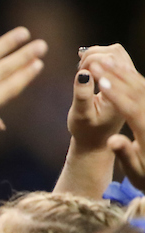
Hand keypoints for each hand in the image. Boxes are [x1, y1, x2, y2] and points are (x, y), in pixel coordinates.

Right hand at [67, 45, 128, 150]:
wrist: (97, 139)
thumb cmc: (86, 132)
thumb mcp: (81, 118)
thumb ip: (83, 97)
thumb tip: (82, 75)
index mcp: (127, 105)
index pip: (114, 78)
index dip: (97, 69)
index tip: (82, 69)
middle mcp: (133, 90)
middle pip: (119, 59)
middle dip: (97, 58)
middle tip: (79, 67)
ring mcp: (132, 82)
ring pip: (119, 54)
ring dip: (99, 53)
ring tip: (81, 63)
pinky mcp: (127, 77)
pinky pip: (119, 57)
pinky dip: (102, 54)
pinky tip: (87, 58)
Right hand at [84, 48, 144, 188]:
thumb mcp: (135, 171)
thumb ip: (125, 154)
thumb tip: (113, 142)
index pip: (130, 106)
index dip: (114, 92)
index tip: (98, 80)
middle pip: (134, 89)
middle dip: (114, 74)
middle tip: (96, 61)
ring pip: (138, 84)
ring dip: (120, 71)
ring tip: (102, 58)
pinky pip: (140, 87)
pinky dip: (127, 75)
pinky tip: (115, 67)